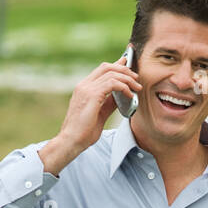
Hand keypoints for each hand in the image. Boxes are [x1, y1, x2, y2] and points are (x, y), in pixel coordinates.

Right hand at [38, 54, 142, 171]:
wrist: (71, 141)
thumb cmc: (83, 132)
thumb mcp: (100, 114)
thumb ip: (109, 103)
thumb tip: (121, 96)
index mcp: (84, 87)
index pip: (102, 69)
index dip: (117, 65)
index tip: (128, 67)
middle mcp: (84, 85)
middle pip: (107, 67)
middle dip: (124, 70)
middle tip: (136, 79)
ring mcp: (87, 89)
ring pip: (111, 74)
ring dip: (127, 79)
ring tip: (136, 88)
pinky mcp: (92, 96)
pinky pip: (112, 84)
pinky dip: (123, 87)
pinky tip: (130, 95)